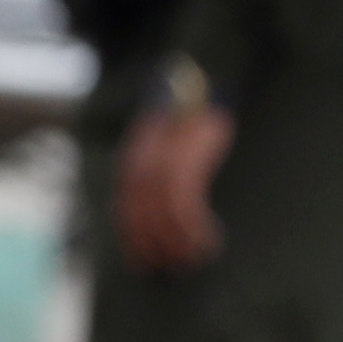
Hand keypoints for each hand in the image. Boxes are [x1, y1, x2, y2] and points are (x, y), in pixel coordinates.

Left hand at [118, 99, 234, 272]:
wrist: (217, 73)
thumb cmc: (200, 117)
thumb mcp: (176, 143)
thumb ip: (165, 174)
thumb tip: (164, 221)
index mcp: (138, 152)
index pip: (126, 201)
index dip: (131, 235)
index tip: (141, 263)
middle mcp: (146, 148)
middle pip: (138, 204)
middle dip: (149, 240)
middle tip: (167, 267)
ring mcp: (169, 146)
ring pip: (159, 203)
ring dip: (173, 237)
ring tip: (190, 259)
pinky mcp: (195, 145)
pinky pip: (183, 194)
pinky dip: (191, 224)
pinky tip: (206, 240)